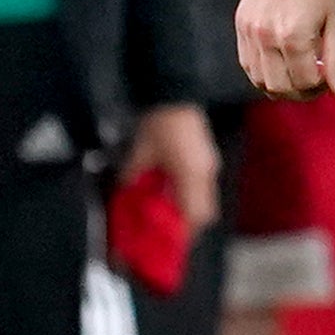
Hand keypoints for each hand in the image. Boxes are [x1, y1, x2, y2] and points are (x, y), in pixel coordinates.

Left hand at [130, 100, 221, 234]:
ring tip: (170, 210)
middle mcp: (205, 173)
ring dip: (190, 207)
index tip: (172, 242)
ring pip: (206, 198)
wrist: (175, 93)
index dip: (185, 232)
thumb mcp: (140, 152)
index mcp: (191, 176)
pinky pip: (203, 183)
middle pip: (206, 211)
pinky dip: (191, 192)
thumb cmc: (159, 124)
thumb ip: (133, 175)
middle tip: (170, 228)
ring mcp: (208, 163)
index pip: (195, 215)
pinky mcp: (206, 155)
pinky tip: (173, 187)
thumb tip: (125, 190)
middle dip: (190, 224)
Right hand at [236, 0, 334, 97]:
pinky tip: (279, 64)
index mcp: (294, 36)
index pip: (305, 83)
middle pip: (280, 87)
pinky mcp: (240, 26)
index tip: (328, 78)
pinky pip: (247, 64)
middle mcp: (267, 38)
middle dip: (301, 92)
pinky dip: (263, 72)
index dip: (320, 88)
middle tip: (315, 82)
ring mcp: (250, 32)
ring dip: (280, 86)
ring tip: (297, 74)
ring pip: (260, 81)